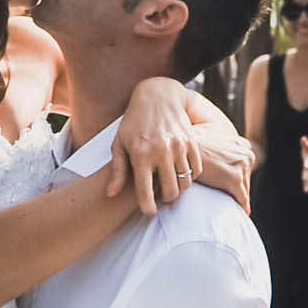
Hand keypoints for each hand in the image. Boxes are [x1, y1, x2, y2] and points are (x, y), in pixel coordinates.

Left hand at [105, 77, 197, 214]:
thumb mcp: (119, 144)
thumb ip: (117, 170)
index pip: (146, 192)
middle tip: (161, 198)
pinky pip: (197, 170)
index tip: (149, 211)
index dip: (148, 207)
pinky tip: (181, 173)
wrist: (157, 96)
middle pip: (171, 192)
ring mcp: (179, 147)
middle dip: (166, 200)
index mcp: (141, 155)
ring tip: (171, 186)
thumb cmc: (133, 122)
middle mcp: (161, 152)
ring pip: (185, 183)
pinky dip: (190, 176)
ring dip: (179, 189)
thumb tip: (110, 194)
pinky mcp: (192, 142)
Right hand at [189, 121, 253, 212]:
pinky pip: (242, 198)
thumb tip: (211, 141)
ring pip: (244, 189)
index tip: (233, 184)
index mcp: (242, 144)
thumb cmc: (190, 141)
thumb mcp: (208, 133)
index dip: (238, 175)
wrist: (181, 150)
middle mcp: (246, 153)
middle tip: (232, 199)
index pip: (245, 165)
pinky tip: (242, 211)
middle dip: (240, 188)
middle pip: (246, 178)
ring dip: (238, 198)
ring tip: (234, 207)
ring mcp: (242, 166)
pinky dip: (243, 206)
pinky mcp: (234, 179)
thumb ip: (218, 139)